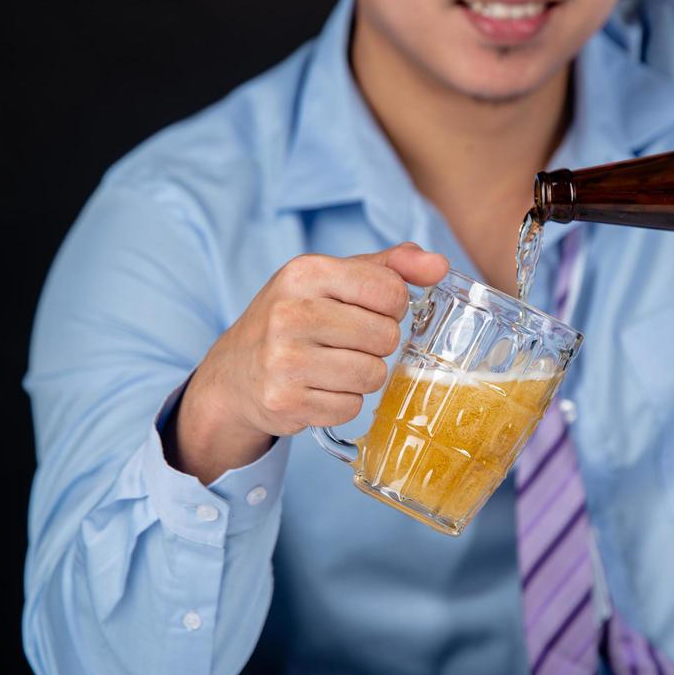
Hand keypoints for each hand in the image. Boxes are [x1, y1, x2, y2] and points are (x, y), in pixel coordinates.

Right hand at [169, 241, 449, 482]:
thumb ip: (389, 266)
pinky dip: (342, 403)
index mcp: (305, 272)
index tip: (372, 311)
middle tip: (348, 343)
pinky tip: (318, 389)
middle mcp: (290, 313)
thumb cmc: (294, 318)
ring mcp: (283, 359)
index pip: (390, 290)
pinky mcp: (284, 401)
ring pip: (372, 376)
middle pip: (385, 336)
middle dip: (377, 344)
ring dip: (363, 376)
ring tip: (334, 366)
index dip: (393, 306)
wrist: (234, 373)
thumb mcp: (332, 279)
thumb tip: (439, 266)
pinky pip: (350, 408)